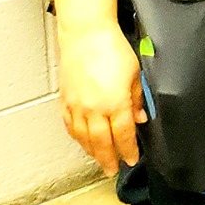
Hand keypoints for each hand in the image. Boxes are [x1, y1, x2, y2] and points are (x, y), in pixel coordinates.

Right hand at [58, 22, 143, 173]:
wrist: (86, 35)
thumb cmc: (112, 49)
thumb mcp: (135, 74)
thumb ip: (138, 99)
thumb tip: (139, 119)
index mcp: (115, 103)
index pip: (123, 134)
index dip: (127, 150)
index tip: (131, 159)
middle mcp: (94, 109)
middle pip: (101, 142)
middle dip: (108, 158)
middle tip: (112, 169)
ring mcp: (77, 106)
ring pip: (83, 137)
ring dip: (91, 151)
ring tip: (99, 160)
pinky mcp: (65, 99)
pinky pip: (70, 125)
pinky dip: (77, 137)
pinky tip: (82, 141)